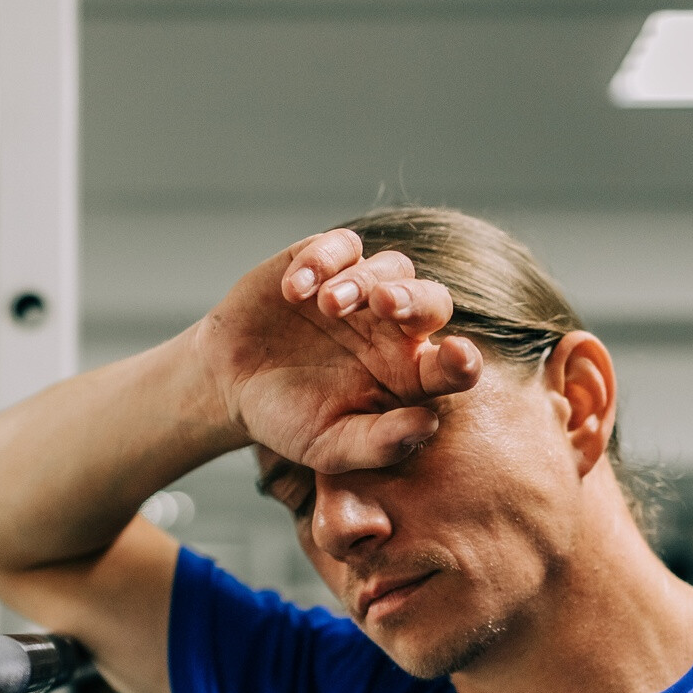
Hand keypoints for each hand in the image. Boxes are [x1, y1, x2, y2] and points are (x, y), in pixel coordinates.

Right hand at [192, 229, 482, 473]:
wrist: (231, 386)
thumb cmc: (290, 420)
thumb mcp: (330, 446)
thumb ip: (379, 443)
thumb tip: (428, 425)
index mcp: (408, 375)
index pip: (451, 365)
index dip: (462, 361)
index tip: (459, 356)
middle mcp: (395, 329)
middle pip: (431, 300)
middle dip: (415, 299)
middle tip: (387, 304)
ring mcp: (362, 292)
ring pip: (391, 267)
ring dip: (363, 281)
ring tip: (327, 305)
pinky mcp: (325, 263)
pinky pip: (340, 246)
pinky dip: (321, 259)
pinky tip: (294, 290)